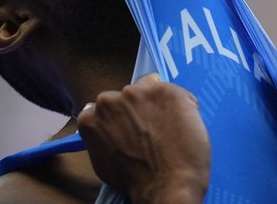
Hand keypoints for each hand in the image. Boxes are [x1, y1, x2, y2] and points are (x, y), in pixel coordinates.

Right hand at [77, 74, 209, 203]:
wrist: (166, 186)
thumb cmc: (137, 182)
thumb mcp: (104, 160)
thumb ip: (103, 136)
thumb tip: (109, 130)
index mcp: (91, 116)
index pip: (109, 105)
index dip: (125, 116)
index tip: (136, 128)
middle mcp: (111, 99)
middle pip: (130, 94)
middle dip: (141, 108)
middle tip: (154, 131)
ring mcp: (138, 92)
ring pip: (153, 90)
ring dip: (161, 105)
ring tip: (170, 131)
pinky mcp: (166, 91)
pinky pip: (179, 95)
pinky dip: (184, 108)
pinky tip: (184, 128)